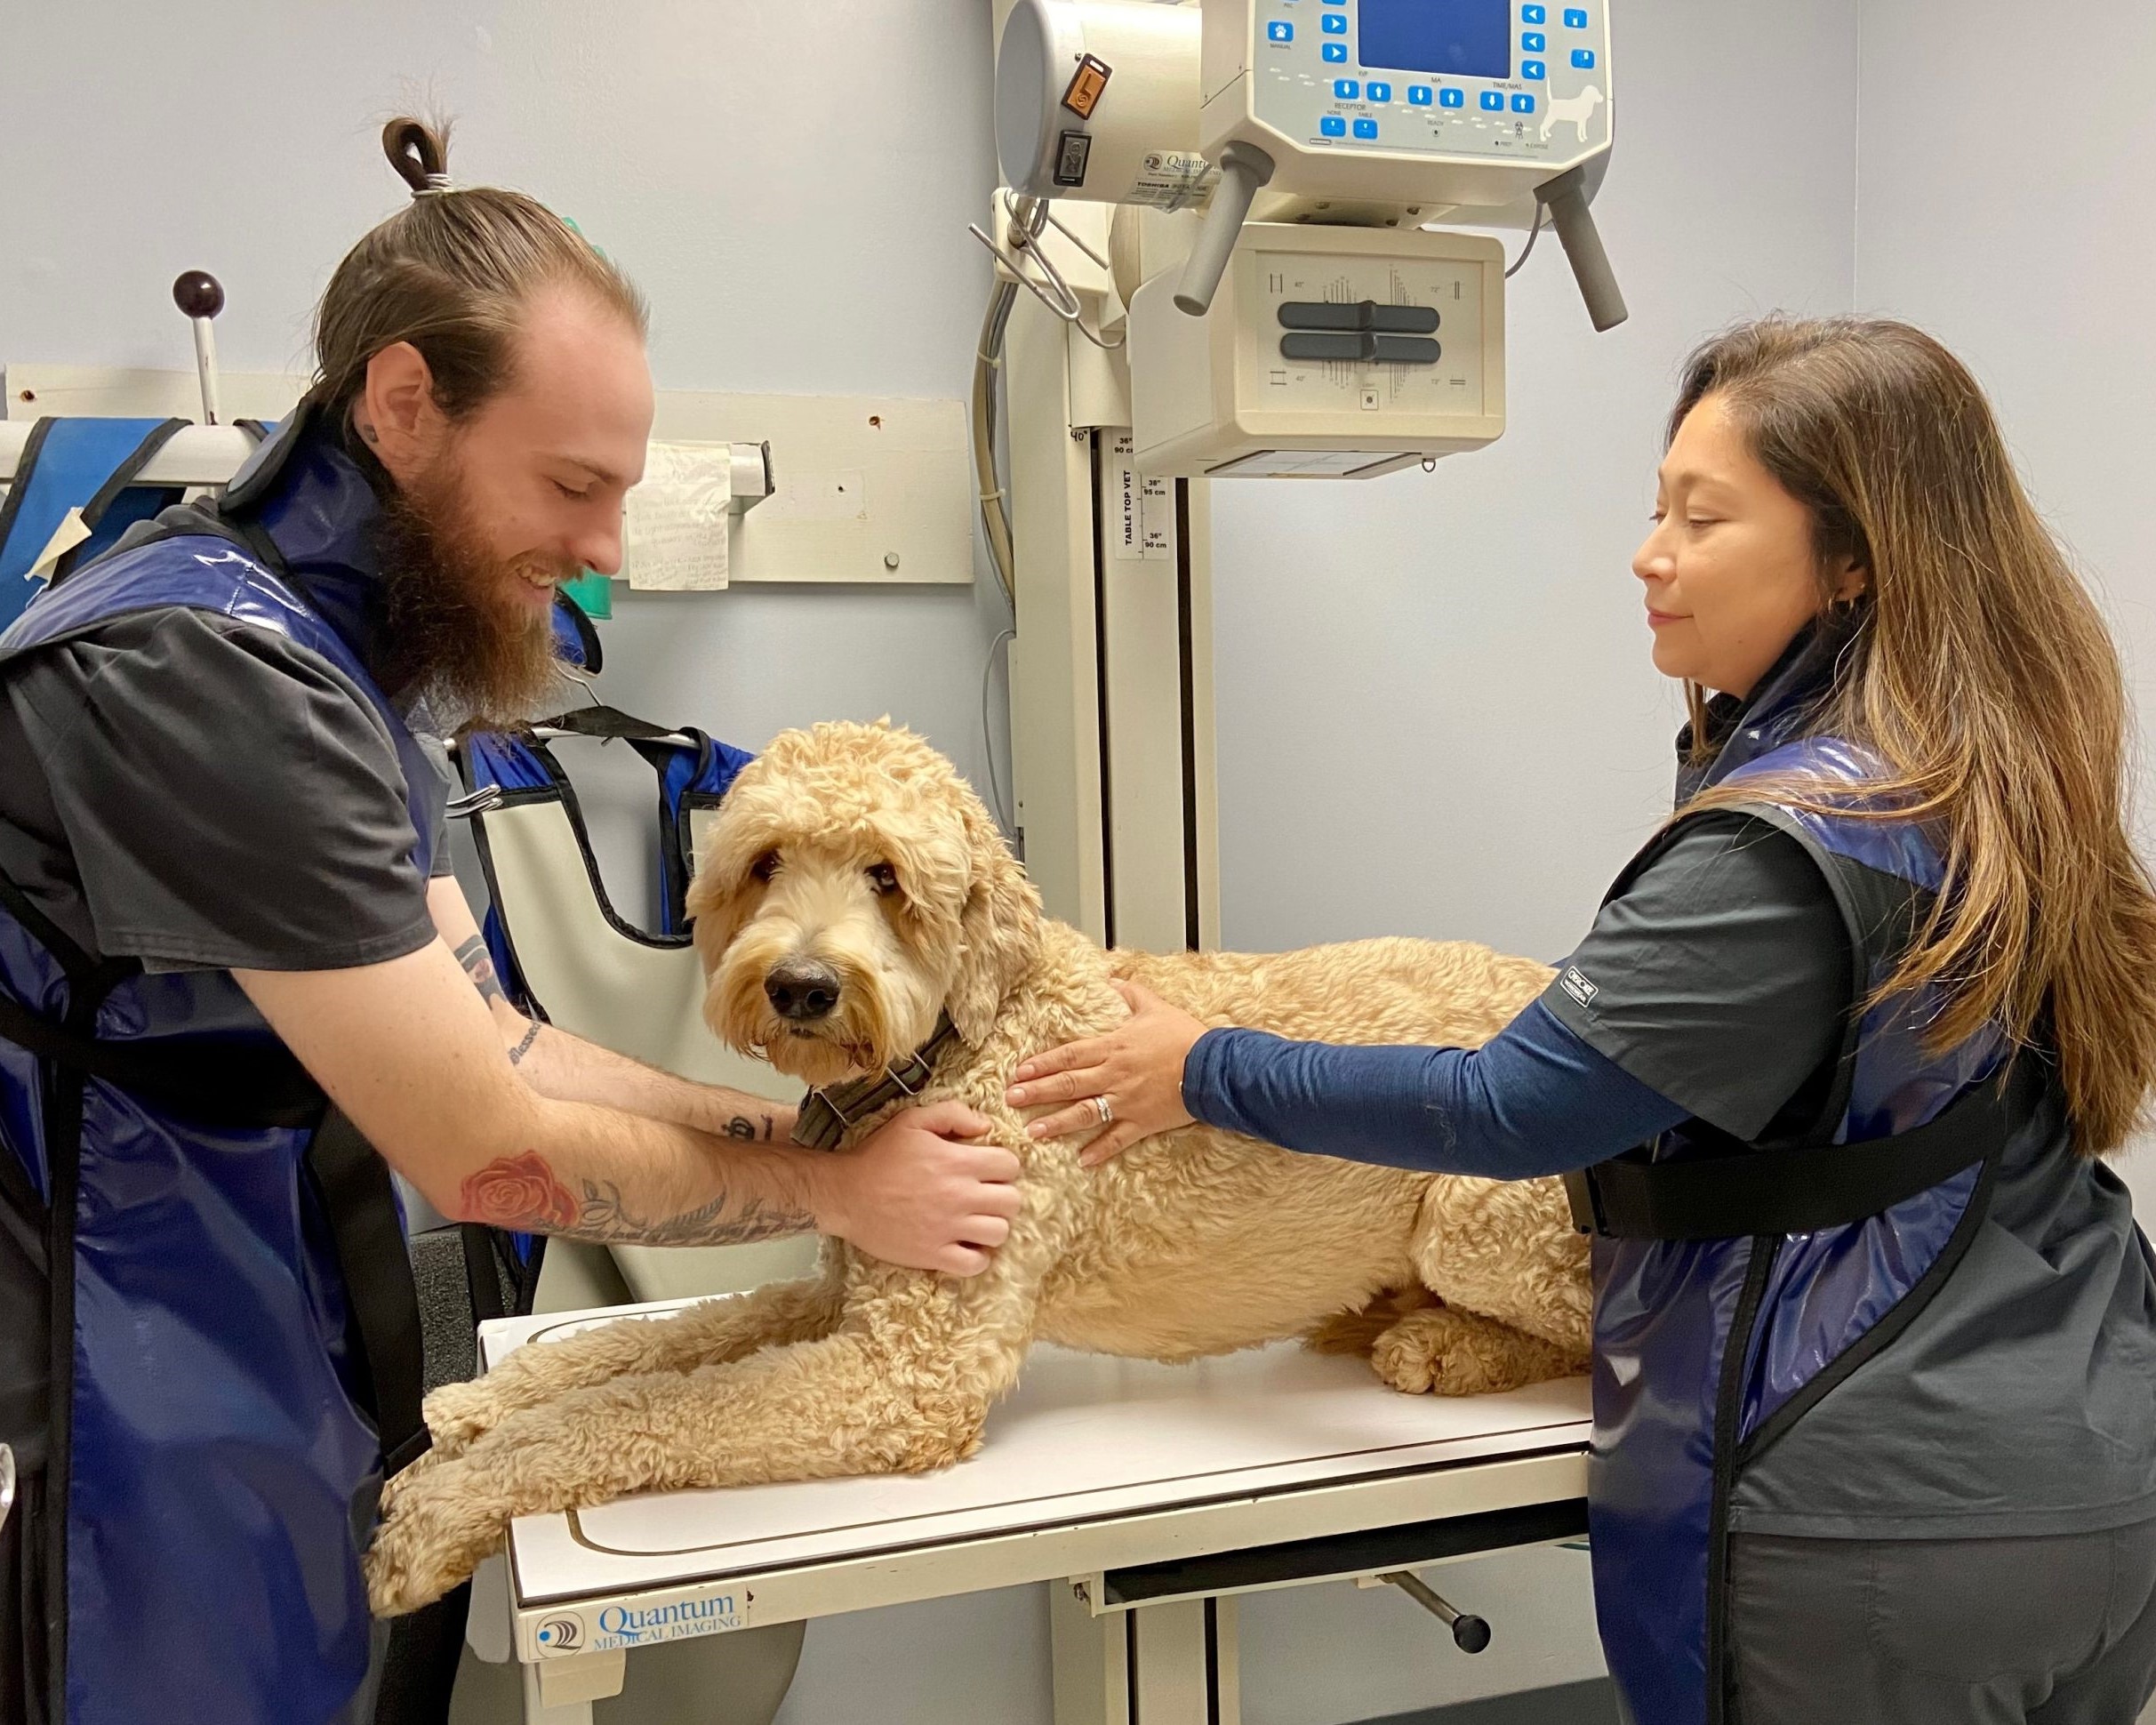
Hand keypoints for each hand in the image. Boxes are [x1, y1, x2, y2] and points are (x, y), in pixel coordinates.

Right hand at [806, 1100, 1022, 1275]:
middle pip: (1012, 1202)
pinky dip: (977, 1257)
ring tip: (976, 1221)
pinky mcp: (934, 1255)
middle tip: (984, 1196)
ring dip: (992, 1226)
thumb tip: (985, 1126)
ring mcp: (948, 1229)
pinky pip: (975, 1265)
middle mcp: (959, 1196)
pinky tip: (965, 1244)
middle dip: (1002, 1196)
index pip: (1010, 1166)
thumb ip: (953, 1114)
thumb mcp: (912, 1121)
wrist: (844, 1195)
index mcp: (958, 1162)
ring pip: (1000, 1233)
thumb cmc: (878, 1155)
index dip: (1003, 1166)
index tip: (988, 1170)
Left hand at [1004, 980, 1204, 1165]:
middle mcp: (1114, 1075)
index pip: (1069, 1055)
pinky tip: (1082, 1161)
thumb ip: (1131, 993)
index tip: (1019, 1072)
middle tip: (1011, 1100)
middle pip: (1068, 1084)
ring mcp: (1126, 1101)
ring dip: (1057, 1123)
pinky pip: (1117, 1139)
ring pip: (1085, 1113)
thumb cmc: (1185, 1036)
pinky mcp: (1143, 1121)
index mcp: (1113, 1047)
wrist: (1213, 1066)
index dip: (1042, 1063)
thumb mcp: (1155, 1007)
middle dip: (1037, 1092)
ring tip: (1033, 1131)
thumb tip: (1113, 979)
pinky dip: (1100, 1151)